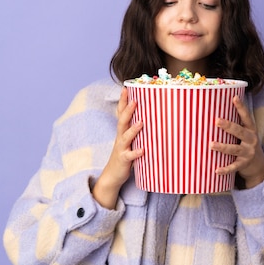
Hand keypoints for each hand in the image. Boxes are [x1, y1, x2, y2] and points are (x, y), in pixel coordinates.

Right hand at [93, 87, 143, 207]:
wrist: (112, 176)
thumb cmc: (124, 156)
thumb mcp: (129, 141)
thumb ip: (137, 131)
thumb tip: (151, 118)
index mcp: (122, 132)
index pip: (121, 113)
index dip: (123, 101)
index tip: (126, 88)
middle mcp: (120, 138)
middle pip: (122, 121)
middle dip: (128, 110)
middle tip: (135, 99)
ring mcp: (121, 148)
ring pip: (126, 137)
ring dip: (133, 129)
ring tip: (142, 122)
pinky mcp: (124, 160)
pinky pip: (130, 156)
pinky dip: (137, 152)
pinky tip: (143, 150)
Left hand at [211, 95, 263, 188]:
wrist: (259, 166)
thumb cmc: (246, 144)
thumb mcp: (246, 133)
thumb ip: (235, 124)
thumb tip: (216, 111)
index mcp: (251, 130)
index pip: (246, 117)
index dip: (241, 107)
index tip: (234, 97)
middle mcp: (251, 140)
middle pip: (240, 132)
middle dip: (229, 126)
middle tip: (217, 120)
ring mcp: (248, 153)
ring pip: (235, 149)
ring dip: (223, 147)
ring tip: (211, 144)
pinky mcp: (243, 165)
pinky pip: (233, 167)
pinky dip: (225, 169)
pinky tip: (216, 170)